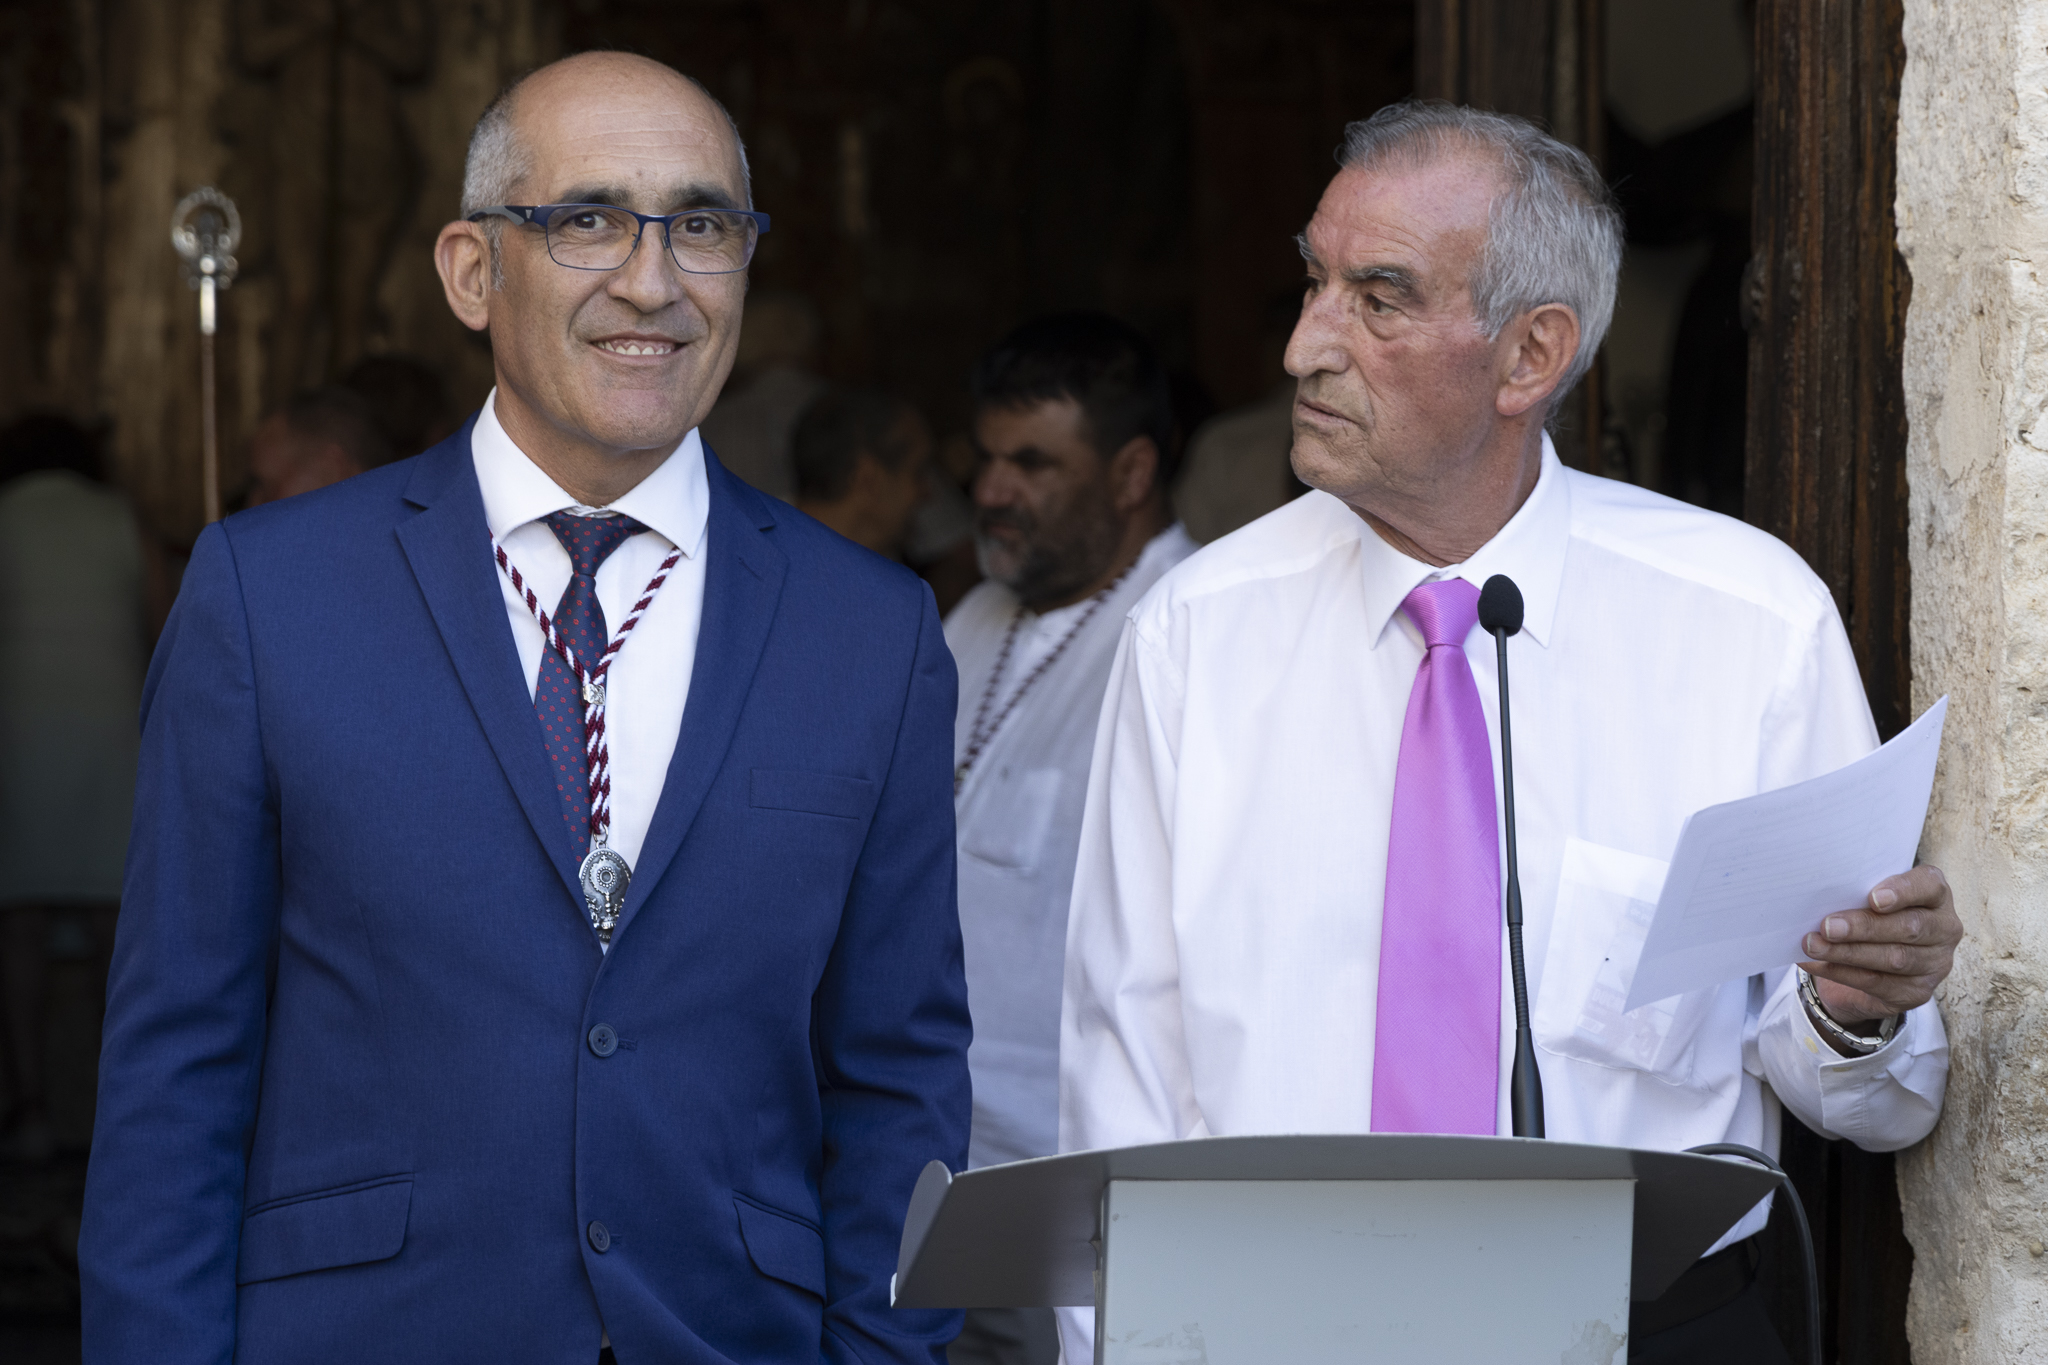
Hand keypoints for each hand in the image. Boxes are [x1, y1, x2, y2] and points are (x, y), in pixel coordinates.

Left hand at [1799, 865, 1960, 1033]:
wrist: (1867, 965)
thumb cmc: (1867, 917)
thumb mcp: (1865, 899)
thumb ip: (1856, 894)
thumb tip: (1819, 897)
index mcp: (1935, 896)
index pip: (1930, 886)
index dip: (1904, 891)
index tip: (1873, 898)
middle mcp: (1944, 929)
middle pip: (1910, 926)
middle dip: (1864, 926)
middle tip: (1827, 926)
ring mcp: (1935, 964)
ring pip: (1894, 958)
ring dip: (1848, 952)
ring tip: (1813, 945)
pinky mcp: (1918, 992)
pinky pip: (1878, 983)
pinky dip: (1841, 972)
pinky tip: (1814, 963)